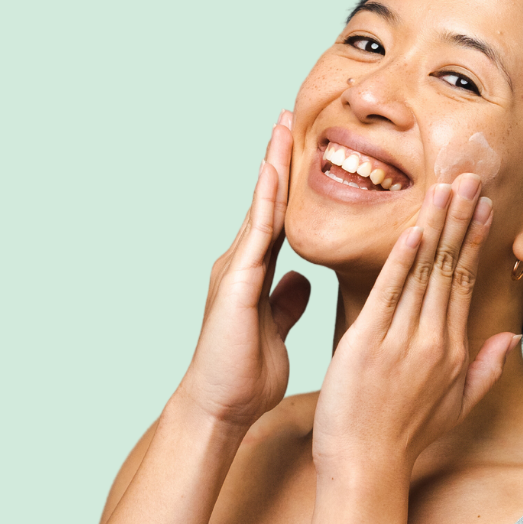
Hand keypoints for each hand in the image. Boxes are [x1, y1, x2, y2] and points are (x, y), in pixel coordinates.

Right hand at [176, 112, 311, 428]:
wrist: (220, 407)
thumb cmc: (245, 375)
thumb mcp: (277, 329)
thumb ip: (286, 302)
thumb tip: (301, 280)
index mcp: (255, 272)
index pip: (277, 217)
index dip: (288, 182)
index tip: (301, 146)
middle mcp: (243, 263)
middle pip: (266, 200)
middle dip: (277, 158)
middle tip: (289, 116)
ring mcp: (236, 269)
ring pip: (260, 207)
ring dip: (271, 166)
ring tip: (281, 128)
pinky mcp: (237, 282)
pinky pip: (257, 233)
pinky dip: (268, 201)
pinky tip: (275, 174)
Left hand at [311, 173, 517, 474]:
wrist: (365, 466)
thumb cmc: (404, 438)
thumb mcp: (456, 406)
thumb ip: (486, 369)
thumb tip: (512, 337)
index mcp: (454, 352)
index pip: (465, 283)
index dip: (473, 241)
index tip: (481, 207)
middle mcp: (434, 343)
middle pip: (451, 269)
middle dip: (461, 220)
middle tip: (470, 178)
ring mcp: (403, 343)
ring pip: (424, 274)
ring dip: (435, 227)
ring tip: (445, 189)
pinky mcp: (368, 345)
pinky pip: (388, 295)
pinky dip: (400, 261)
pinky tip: (411, 230)